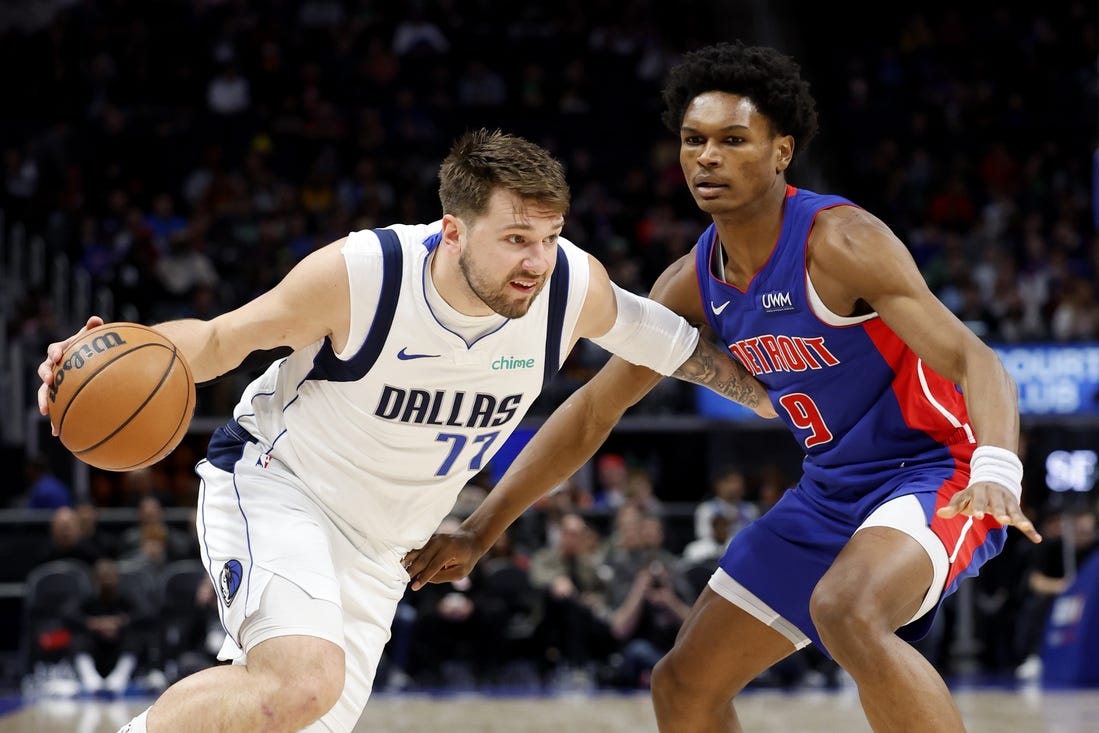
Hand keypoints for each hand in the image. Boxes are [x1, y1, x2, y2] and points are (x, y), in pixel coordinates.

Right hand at [37, 315, 103, 431]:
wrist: (92, 362)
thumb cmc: (92, 349)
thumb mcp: (94, 338)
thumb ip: (94, 329)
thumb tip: (96, 319)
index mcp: (62, 351)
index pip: (55, 349)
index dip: (55, 351)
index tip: (58, 355)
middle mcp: (54, 367)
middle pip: (44, 370)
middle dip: (45, 375)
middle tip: (49, 380)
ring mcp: (55, 382)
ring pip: (45, 391)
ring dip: (44, 399)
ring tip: (45, 410)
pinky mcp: (59, 396)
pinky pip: (55, 407)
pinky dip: (55, 419)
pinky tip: (57, 432)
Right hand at [402, 529, 482, 590]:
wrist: (470, 539)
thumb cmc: (466, 559)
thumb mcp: (461, 572)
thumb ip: (444, 576)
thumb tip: (426, 579)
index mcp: (449, 551)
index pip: (434, 566)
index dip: (423, 578)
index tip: (414, 587)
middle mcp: (440, 542)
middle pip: (423, 558)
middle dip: (412, 570)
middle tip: (402, 580)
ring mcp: (434, 538)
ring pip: (418, 552)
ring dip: (408, 561)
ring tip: (399, 571)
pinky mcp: (430, 538)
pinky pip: (418, 547)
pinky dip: (410, 555)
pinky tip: (402, 562)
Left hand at [936, 481, 1041, 543]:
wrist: (994, 479)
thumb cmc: (974, 493)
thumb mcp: (962, 497)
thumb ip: (953, 506)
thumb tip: (940, 513)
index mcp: (981, 491)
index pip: (979, 499)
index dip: (979, 507)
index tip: (978, 515)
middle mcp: (996, 495)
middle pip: (999, 504)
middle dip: (1001, 511)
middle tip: (1003, 520)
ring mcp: (1008, 501)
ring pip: (1014, 510)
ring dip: (1019, 518)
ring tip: (1024, 526)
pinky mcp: (1016, 509)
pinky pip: (1023, 519)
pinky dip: (1030, 529)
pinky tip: (1037, 539)